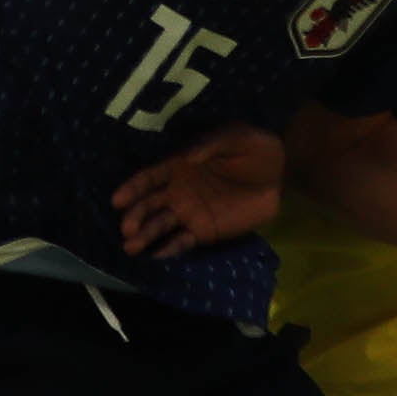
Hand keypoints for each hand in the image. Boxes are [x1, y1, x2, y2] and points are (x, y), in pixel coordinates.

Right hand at [111, 125, 284, 257]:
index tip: (117, 200)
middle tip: (127, 230)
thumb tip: (190, 156)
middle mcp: (177, 191)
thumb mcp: (236, 137)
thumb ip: (212, 144)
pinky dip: (169, 250)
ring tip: (132, 248)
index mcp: (179, 165)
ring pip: (160, 226)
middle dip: (135, 217)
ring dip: (145, 237)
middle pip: (149, 205)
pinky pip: (182, 242)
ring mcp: (189, 213)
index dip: (132, 188)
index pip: (150, 178)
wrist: (279, 173)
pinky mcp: (204, 231)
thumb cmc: (254, 148)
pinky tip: (157, 259)